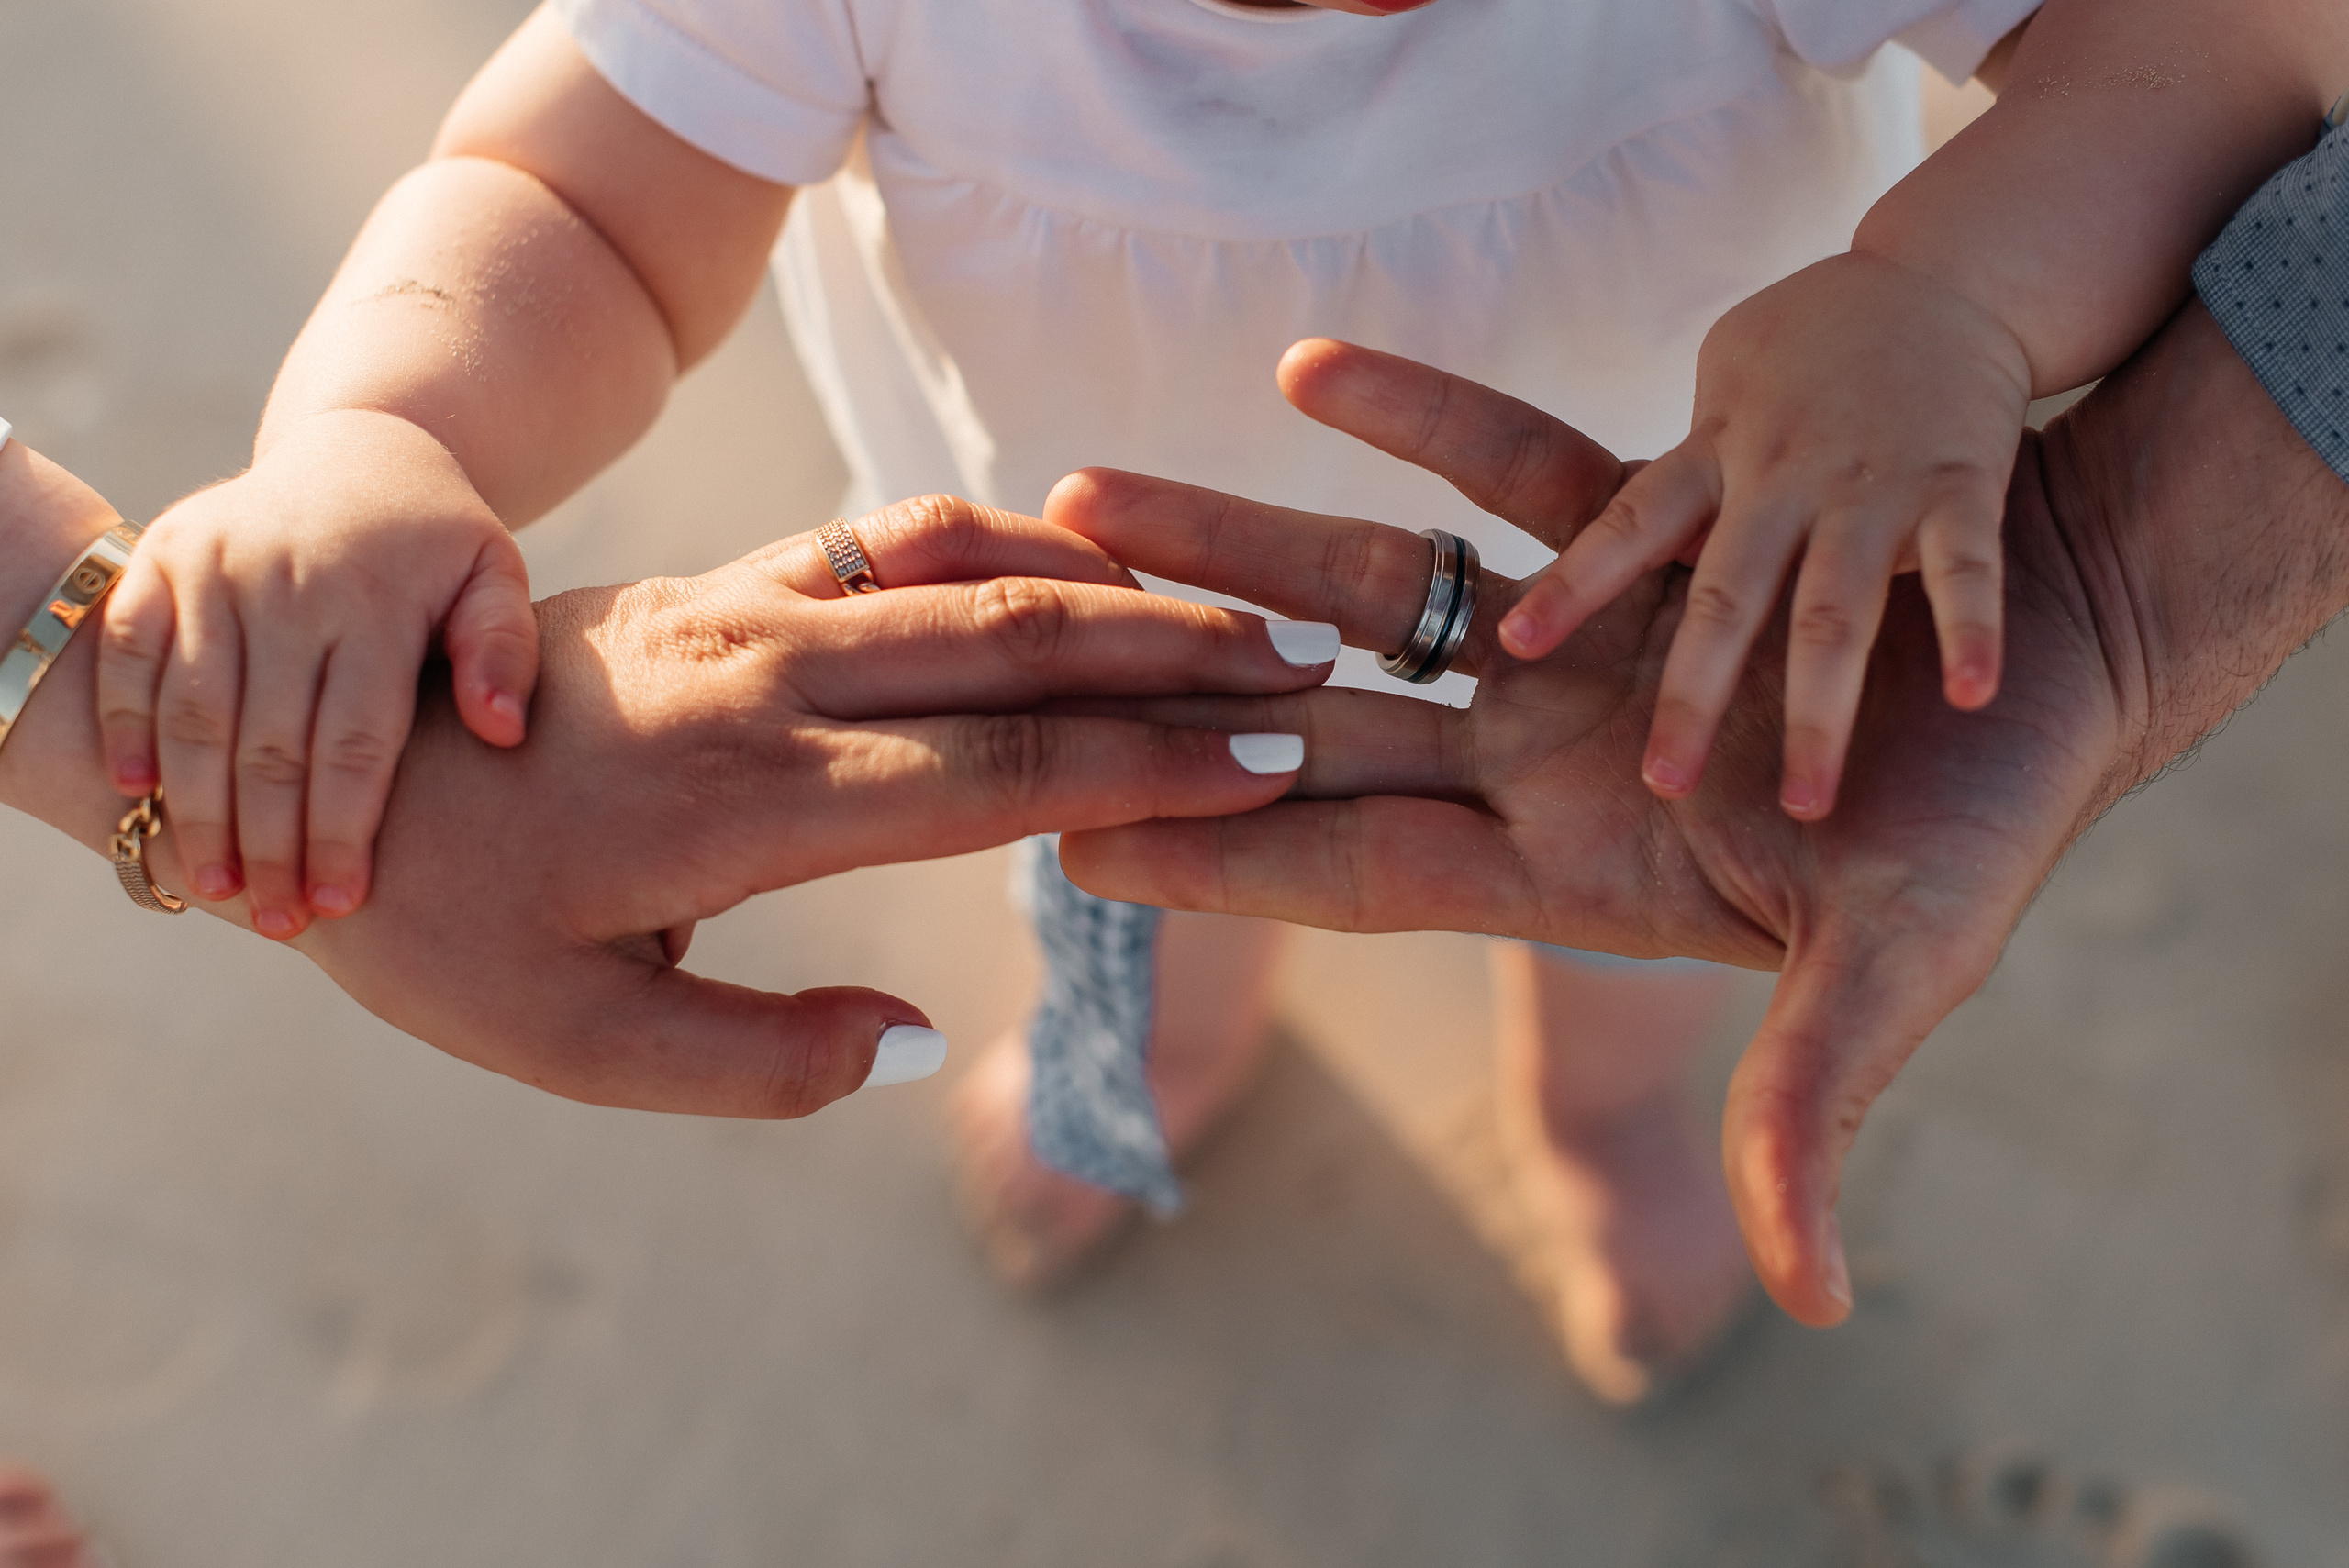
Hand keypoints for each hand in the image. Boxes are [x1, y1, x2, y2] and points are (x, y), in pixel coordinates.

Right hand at [96, 409, 536, 936]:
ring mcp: (215, 565)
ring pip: (195, 711)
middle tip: (277, 922)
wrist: (363, 447)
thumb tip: (502, 732)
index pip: (356, 741)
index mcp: (378, 596)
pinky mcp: (161, 555)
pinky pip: (129, 651)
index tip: (342, 903)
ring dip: (196, 808)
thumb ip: (504, 648)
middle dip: (269, 843)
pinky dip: (125, 724)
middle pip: (270, 741)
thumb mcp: (495, 574)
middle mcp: (289, 581)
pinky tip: (137, 796)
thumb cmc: (440, 540)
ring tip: (215, 889)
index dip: (344, 830)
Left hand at [274, 496, 1331, 1116]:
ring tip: (1230, 607)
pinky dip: (1003, 540)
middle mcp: (769, 682)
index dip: (1153, 766)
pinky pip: (889, 540)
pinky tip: (1073, 559)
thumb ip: (754, 1062)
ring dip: (1112, 588)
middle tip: (1311, 667)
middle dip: (1182, 657)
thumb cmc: (441, 925)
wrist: (318, 754)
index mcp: (750, 801)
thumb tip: (913, 1043)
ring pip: (967, 574)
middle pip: (1019, 649)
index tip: (1273, 761)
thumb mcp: (573, 1045)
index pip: (1004, 774)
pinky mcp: (726, 587)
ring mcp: (747, 614)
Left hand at [1046, 321, 2347, 1327]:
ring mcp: (1572, 639)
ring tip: (1090, 494)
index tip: (1068, 839)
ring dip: (1232, 540)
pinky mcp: (1629, 532)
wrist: (2054, 656)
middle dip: (1164, 692)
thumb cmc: (1984, 820)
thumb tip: (1811, 1297)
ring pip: (1371, 584)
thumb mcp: (1899, 963)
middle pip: (1312, 719)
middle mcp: (1537, 752)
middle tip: (1014, 654)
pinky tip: (1305, 363)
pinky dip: (1417, 412)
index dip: (1215, 852)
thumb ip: (1818, 1103)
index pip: (1352, 860)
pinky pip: (1503, 461)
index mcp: (1564, 860)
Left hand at [1497, 253, 2033, 819]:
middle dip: (1695, 693)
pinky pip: (1967, 568)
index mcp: (1712, 458)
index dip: (1574, 583)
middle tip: (1662, 783)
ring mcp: (1872, 485)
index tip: (1513, 644)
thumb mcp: (1721, 395)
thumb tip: (1601, 571)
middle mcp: (1781, 477)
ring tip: (1808, 804)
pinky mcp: (1961, 485)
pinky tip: (1973, 697)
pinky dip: (1972, 630)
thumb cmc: (1808, 356)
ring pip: (1835, 611)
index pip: (1626, 523)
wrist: (1948, 276)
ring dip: (1825, 710)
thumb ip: (1678, 488)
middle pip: (1727, 597)